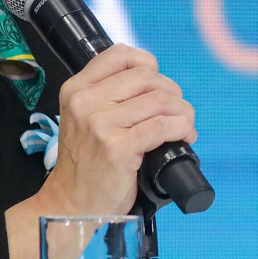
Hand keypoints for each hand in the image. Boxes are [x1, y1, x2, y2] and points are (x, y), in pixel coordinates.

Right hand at [43, 46, 197, 216]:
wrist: (72, 203)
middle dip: (172, 92)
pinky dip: (181, 128)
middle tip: (178, 111)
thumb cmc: (86, 162)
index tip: (159, 84)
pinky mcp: (118, 148)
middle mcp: (85, 102)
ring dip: (182, 112)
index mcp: (77, 89)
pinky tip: (184, 136)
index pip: (120, 55)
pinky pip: (162, 126)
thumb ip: (109, 95)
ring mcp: (100, 125)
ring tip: (185, 125)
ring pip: (159, 100)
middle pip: (146, 77)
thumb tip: (157, 83)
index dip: (148, 63)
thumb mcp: (84, 118)